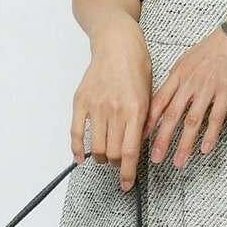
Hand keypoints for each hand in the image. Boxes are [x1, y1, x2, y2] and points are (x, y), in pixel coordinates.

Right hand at [72, 20, 152, 190]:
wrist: (116, 42)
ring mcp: (96, 106)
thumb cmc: (136, 65)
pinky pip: (76, 133)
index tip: (127, 184)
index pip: (130, 151)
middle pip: (113, 153)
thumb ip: (143, 121)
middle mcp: (115, 110)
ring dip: (101, 157)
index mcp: (135, 109)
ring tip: (106, 155)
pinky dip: (77, 150)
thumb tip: (138, 145)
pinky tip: (80, 158)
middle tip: (120, 162)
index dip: (128, 172)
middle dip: (117, 164)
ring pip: (96, 147)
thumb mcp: (149, 94)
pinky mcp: (81, 101)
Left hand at [145, 22, 226, 168]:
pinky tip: (206, 149)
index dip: (148, 122)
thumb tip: (165, 97)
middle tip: (154, 158)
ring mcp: (208, 87)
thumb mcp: (189, 59)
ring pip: (192, 120)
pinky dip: (210, 135)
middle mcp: (190, 82)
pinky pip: (216, 117)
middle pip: (172, 115)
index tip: (139, 139)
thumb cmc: (215, 47)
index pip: (158, 102)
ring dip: (184, 144)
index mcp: (178, 74)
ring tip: (178, 161)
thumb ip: (177, 79)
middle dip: (161, 139)